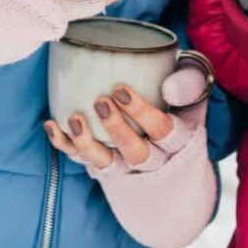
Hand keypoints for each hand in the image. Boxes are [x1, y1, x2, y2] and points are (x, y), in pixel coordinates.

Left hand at [46, 66, 217, 247]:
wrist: (175, 154)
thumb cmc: (181, 105)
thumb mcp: (195, 92)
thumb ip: (190, 79)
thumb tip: (168, 86)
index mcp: (180, 138)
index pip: (164, 130)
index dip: (142, 113)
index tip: (121, 89)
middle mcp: (155, 158)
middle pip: (136, 153)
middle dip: (116, 129)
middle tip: (100, 102)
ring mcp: (127, 166)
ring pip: (107, 164)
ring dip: (88, 143)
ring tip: (74, 119)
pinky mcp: (106, 167)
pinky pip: (84, 161)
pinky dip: (65, 145)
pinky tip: (52, 125)